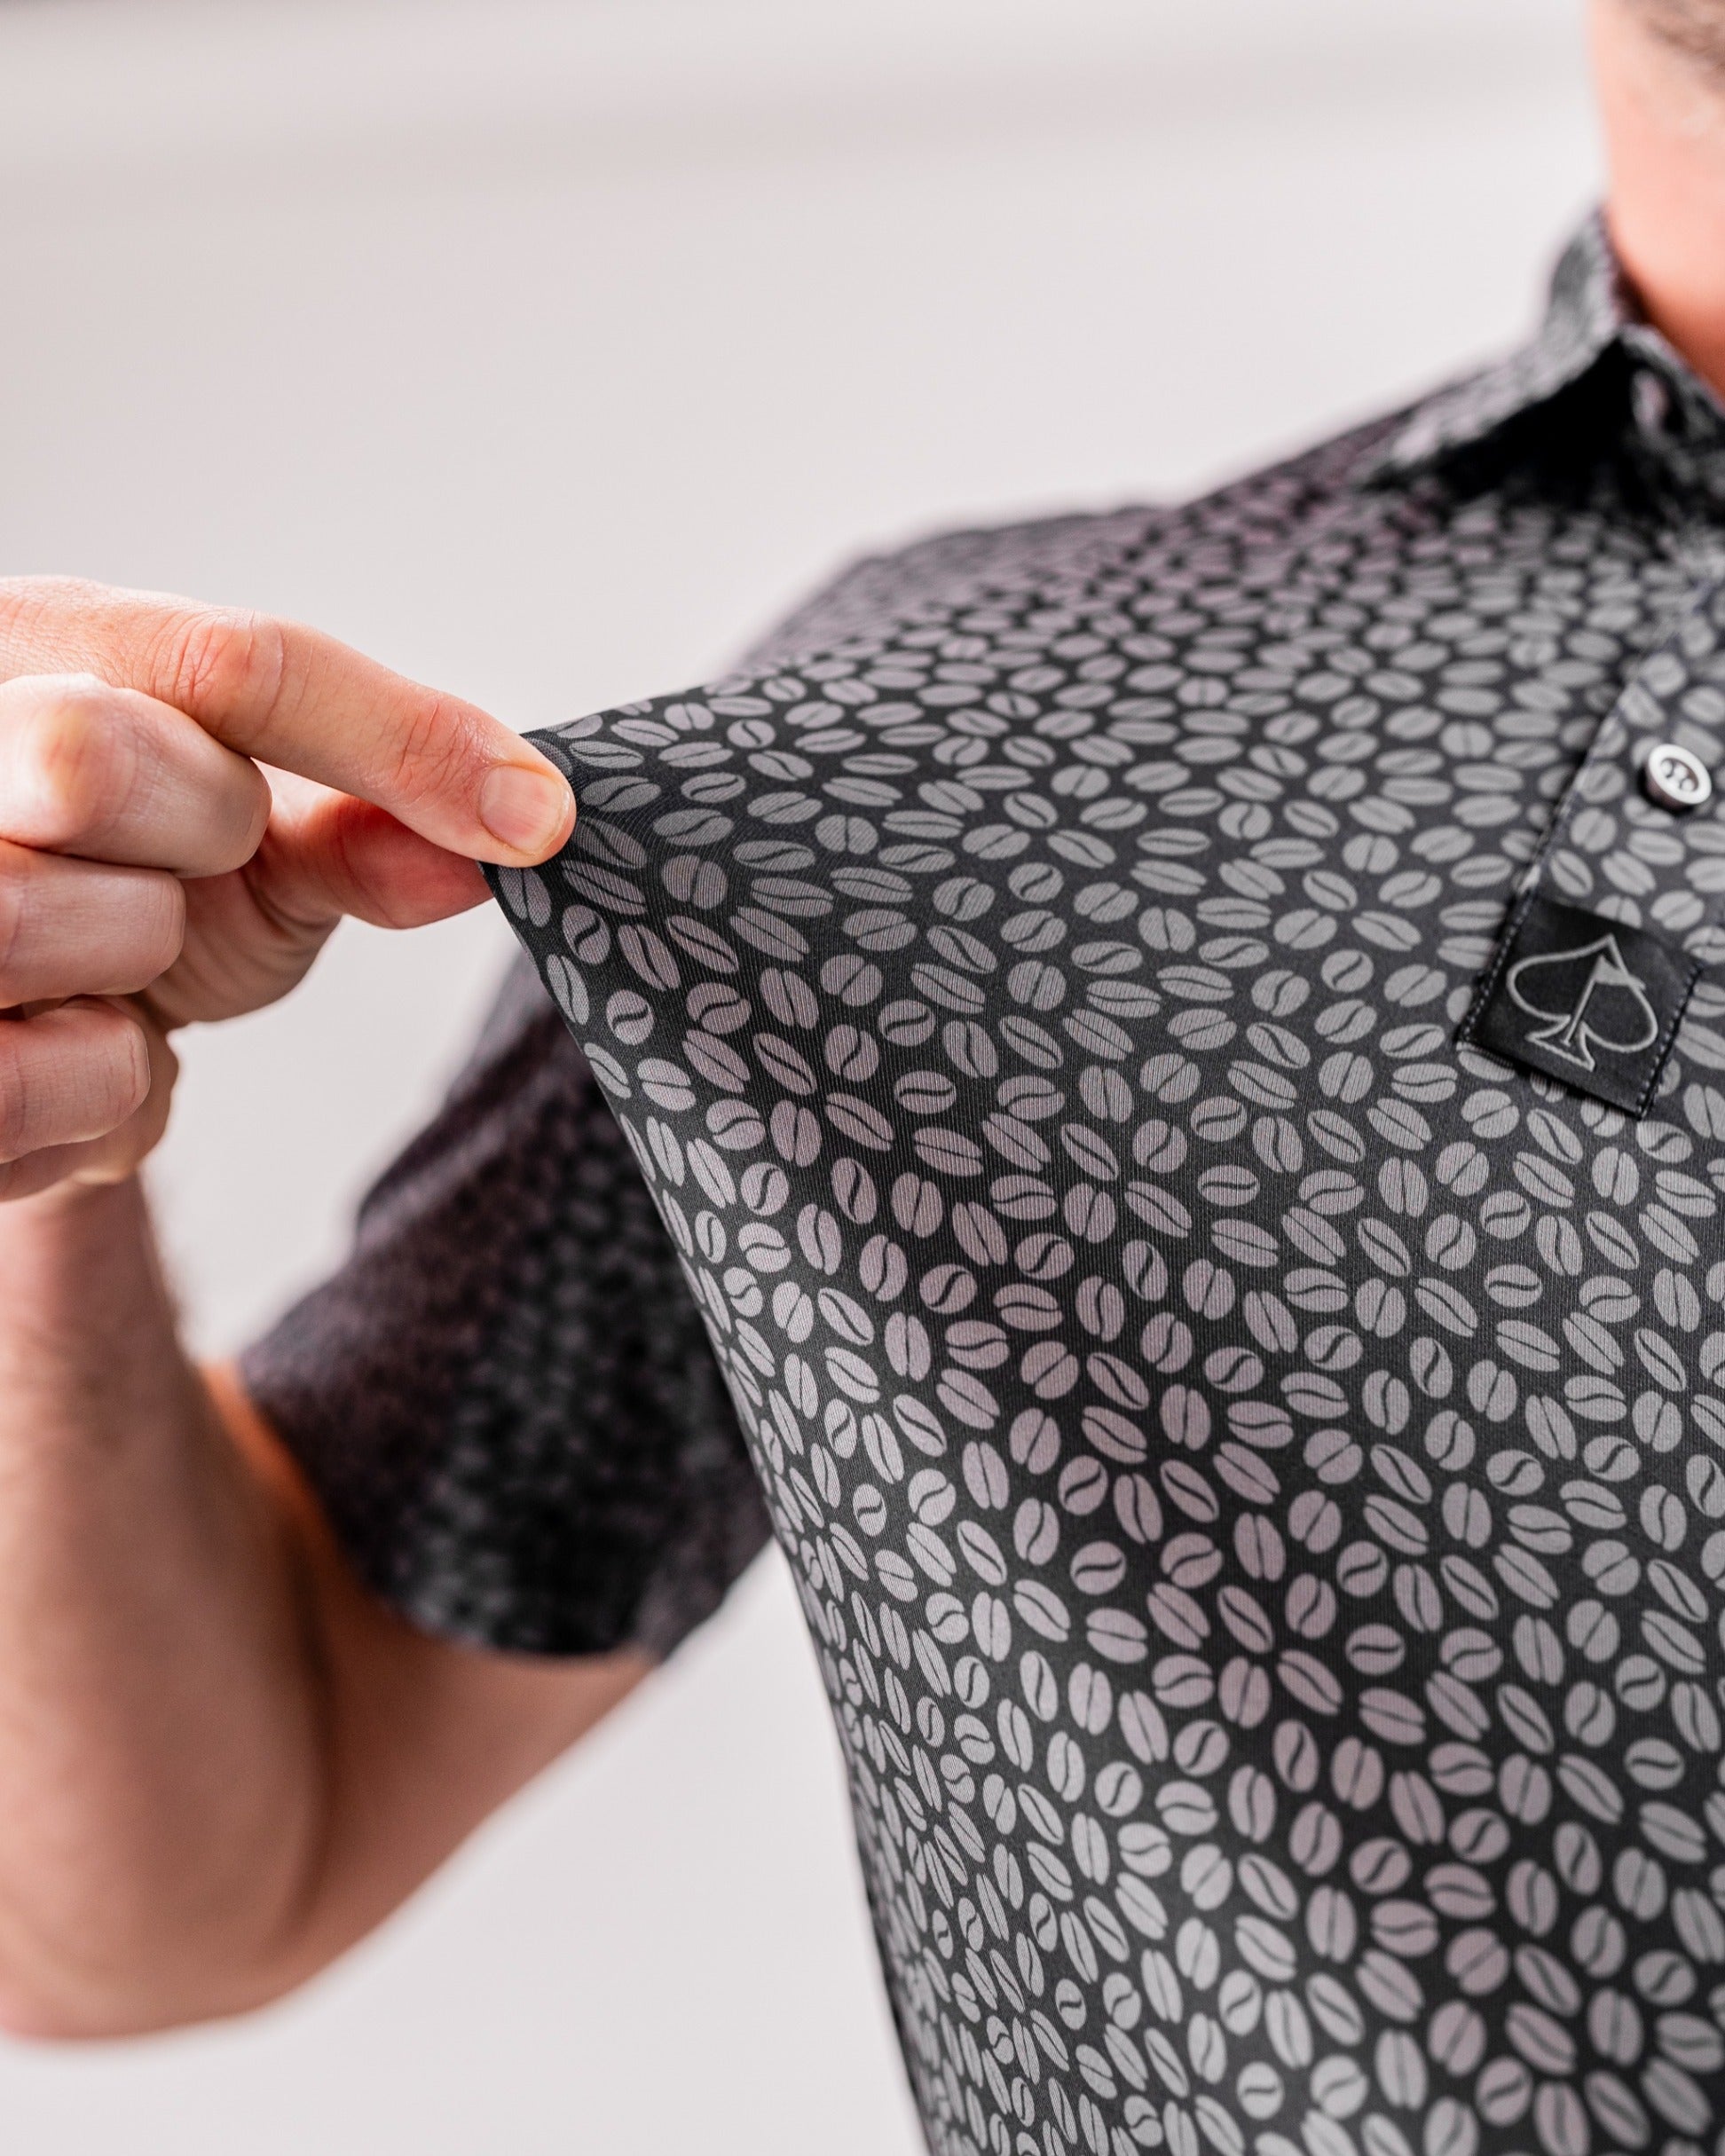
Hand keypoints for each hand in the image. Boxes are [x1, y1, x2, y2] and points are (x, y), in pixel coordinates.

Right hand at [0, 577, 573, 1198]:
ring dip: (135, 969)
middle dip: (189, 837)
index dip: (395, 737)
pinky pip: (32, 1077)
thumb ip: (370, 831)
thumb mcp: (254, 851)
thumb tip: (525, 820)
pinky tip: (78, 1048)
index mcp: (31, 646)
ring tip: (114, 970)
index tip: (538, 818)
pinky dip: (97, 1090)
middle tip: (180, 875)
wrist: (23, 1037)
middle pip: (90, 760)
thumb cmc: (131, 898)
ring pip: (44, 921)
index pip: (224, 663)